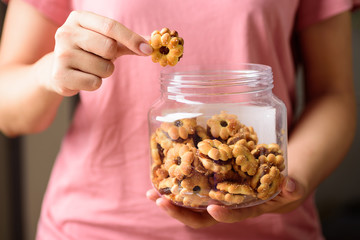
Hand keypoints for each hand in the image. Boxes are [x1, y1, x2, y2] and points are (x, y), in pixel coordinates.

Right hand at [46, 11, 152, 95]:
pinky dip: (95, 83)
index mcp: (78, 19)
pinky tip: (83, 77)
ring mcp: (61, 54)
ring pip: (104, 68)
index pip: (111, 26)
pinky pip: (94, 83)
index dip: (132, 38)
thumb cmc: (87, 52)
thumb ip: (128, 41)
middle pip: (109, 47)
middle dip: (112, 57)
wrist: (57, 70)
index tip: (148, 49)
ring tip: (91, 68)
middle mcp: (66, 32)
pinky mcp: (60, 75)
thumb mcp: (105, 41)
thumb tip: (153, 42)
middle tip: (102, 58)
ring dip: (104, 71)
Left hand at [146, 176, 305, 228]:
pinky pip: (194, 185)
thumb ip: (293, 185)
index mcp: (248, 208)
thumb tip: (289, 185)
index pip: (233, 215)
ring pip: (192, 202)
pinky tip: (164, 173)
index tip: (212, 208)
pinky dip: (179, 182)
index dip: (223, 214)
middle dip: (179, 211)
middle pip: (202, 215)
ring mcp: (219, 195)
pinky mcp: (214, 182)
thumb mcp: (295, 185)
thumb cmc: (289, 185)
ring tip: (151, 190)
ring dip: (171, 197)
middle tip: (159, 200)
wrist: (280, 178)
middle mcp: (229, 204)